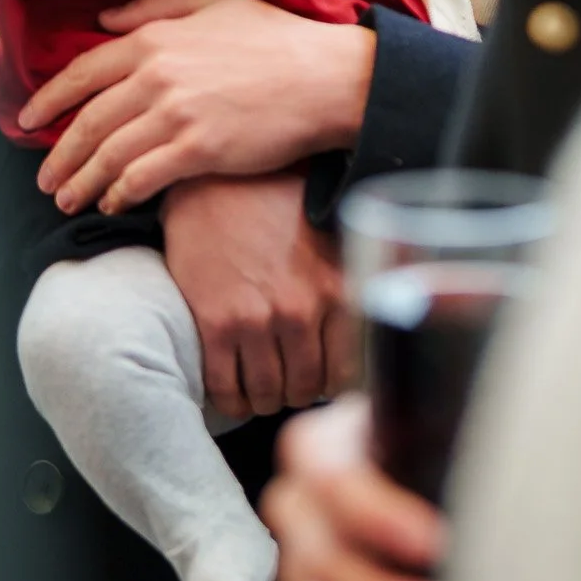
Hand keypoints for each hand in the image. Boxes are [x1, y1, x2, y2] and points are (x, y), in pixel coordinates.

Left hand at [20, 0, 376, 214]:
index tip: (28, 122)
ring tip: (66, 199)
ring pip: (108, 155)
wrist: (325, 77)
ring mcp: (175, 115)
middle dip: (58, 155)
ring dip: (80, 182)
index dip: (49, 100)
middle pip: (88, 121)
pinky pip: (141, 178)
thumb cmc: (275, 37)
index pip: (83, 72)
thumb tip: (103, 20)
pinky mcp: (198, 150)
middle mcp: (155, 76)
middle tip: (43, 179)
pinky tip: (112, 202)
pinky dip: (119, 193)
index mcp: (153, 37)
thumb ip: (153, 4)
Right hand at [164, 174, 359, 418]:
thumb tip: (368, 329)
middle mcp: (301, 309)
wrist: (212, 178)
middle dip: (297, 393)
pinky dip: (230, 401)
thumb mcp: (327, 237)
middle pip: (306, 387)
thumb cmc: (272, 204)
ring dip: (264, 401)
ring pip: (267, 394)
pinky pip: (225, 388)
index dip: (332, 383)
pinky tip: (231, 393)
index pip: (348, 371)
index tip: (321, 380)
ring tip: (260, 391)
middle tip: (287, 385)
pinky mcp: (215, 323)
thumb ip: (346, 283)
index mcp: (337, 288)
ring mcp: (257, 319)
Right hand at [263, 396, 456, 580]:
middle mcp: (299, 502)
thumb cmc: (420, 444)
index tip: (436, 543)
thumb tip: (509, 486)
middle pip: (324, 557)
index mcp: (320, 447)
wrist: (398, 465)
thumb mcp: (428, 428)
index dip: (381, 518)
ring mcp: (298, 556)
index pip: (334, 484)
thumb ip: (447, 450)